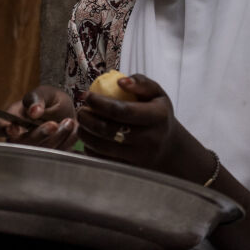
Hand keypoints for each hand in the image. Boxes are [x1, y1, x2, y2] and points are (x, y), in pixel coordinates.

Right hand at [0, 85, 76, 148]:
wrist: (70, 112)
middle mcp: (19, 138)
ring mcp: (34, 149)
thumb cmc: (51, 101)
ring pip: (40, 151)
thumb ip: (36, 98)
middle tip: (53, 124)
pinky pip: (57, 154)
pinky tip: (73, 129)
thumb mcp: (45, 93)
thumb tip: (33, 111)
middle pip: (21, 143)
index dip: (2, 130)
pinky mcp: (50, 156)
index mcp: (12, 119)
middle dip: (38, 135)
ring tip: (69, 122)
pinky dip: (67, 141)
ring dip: (56, 137)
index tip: (14, 129)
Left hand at [77, 73, 194, 174]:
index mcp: (157, 116)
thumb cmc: (158, 115)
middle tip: (80, 110)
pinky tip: (88, 137)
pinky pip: (102, 159)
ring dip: (85, 133)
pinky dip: (89, 148)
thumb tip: (120, 82)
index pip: (121, 110)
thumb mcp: (157, 94)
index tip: (87, 96)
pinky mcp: (129, 168)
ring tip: (81, 123)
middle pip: (108, 129)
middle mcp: (150, 138)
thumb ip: (141, 83)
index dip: (99, 103)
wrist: (168, 146)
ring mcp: (139, 156)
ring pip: (102, 146)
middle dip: (87, 118)